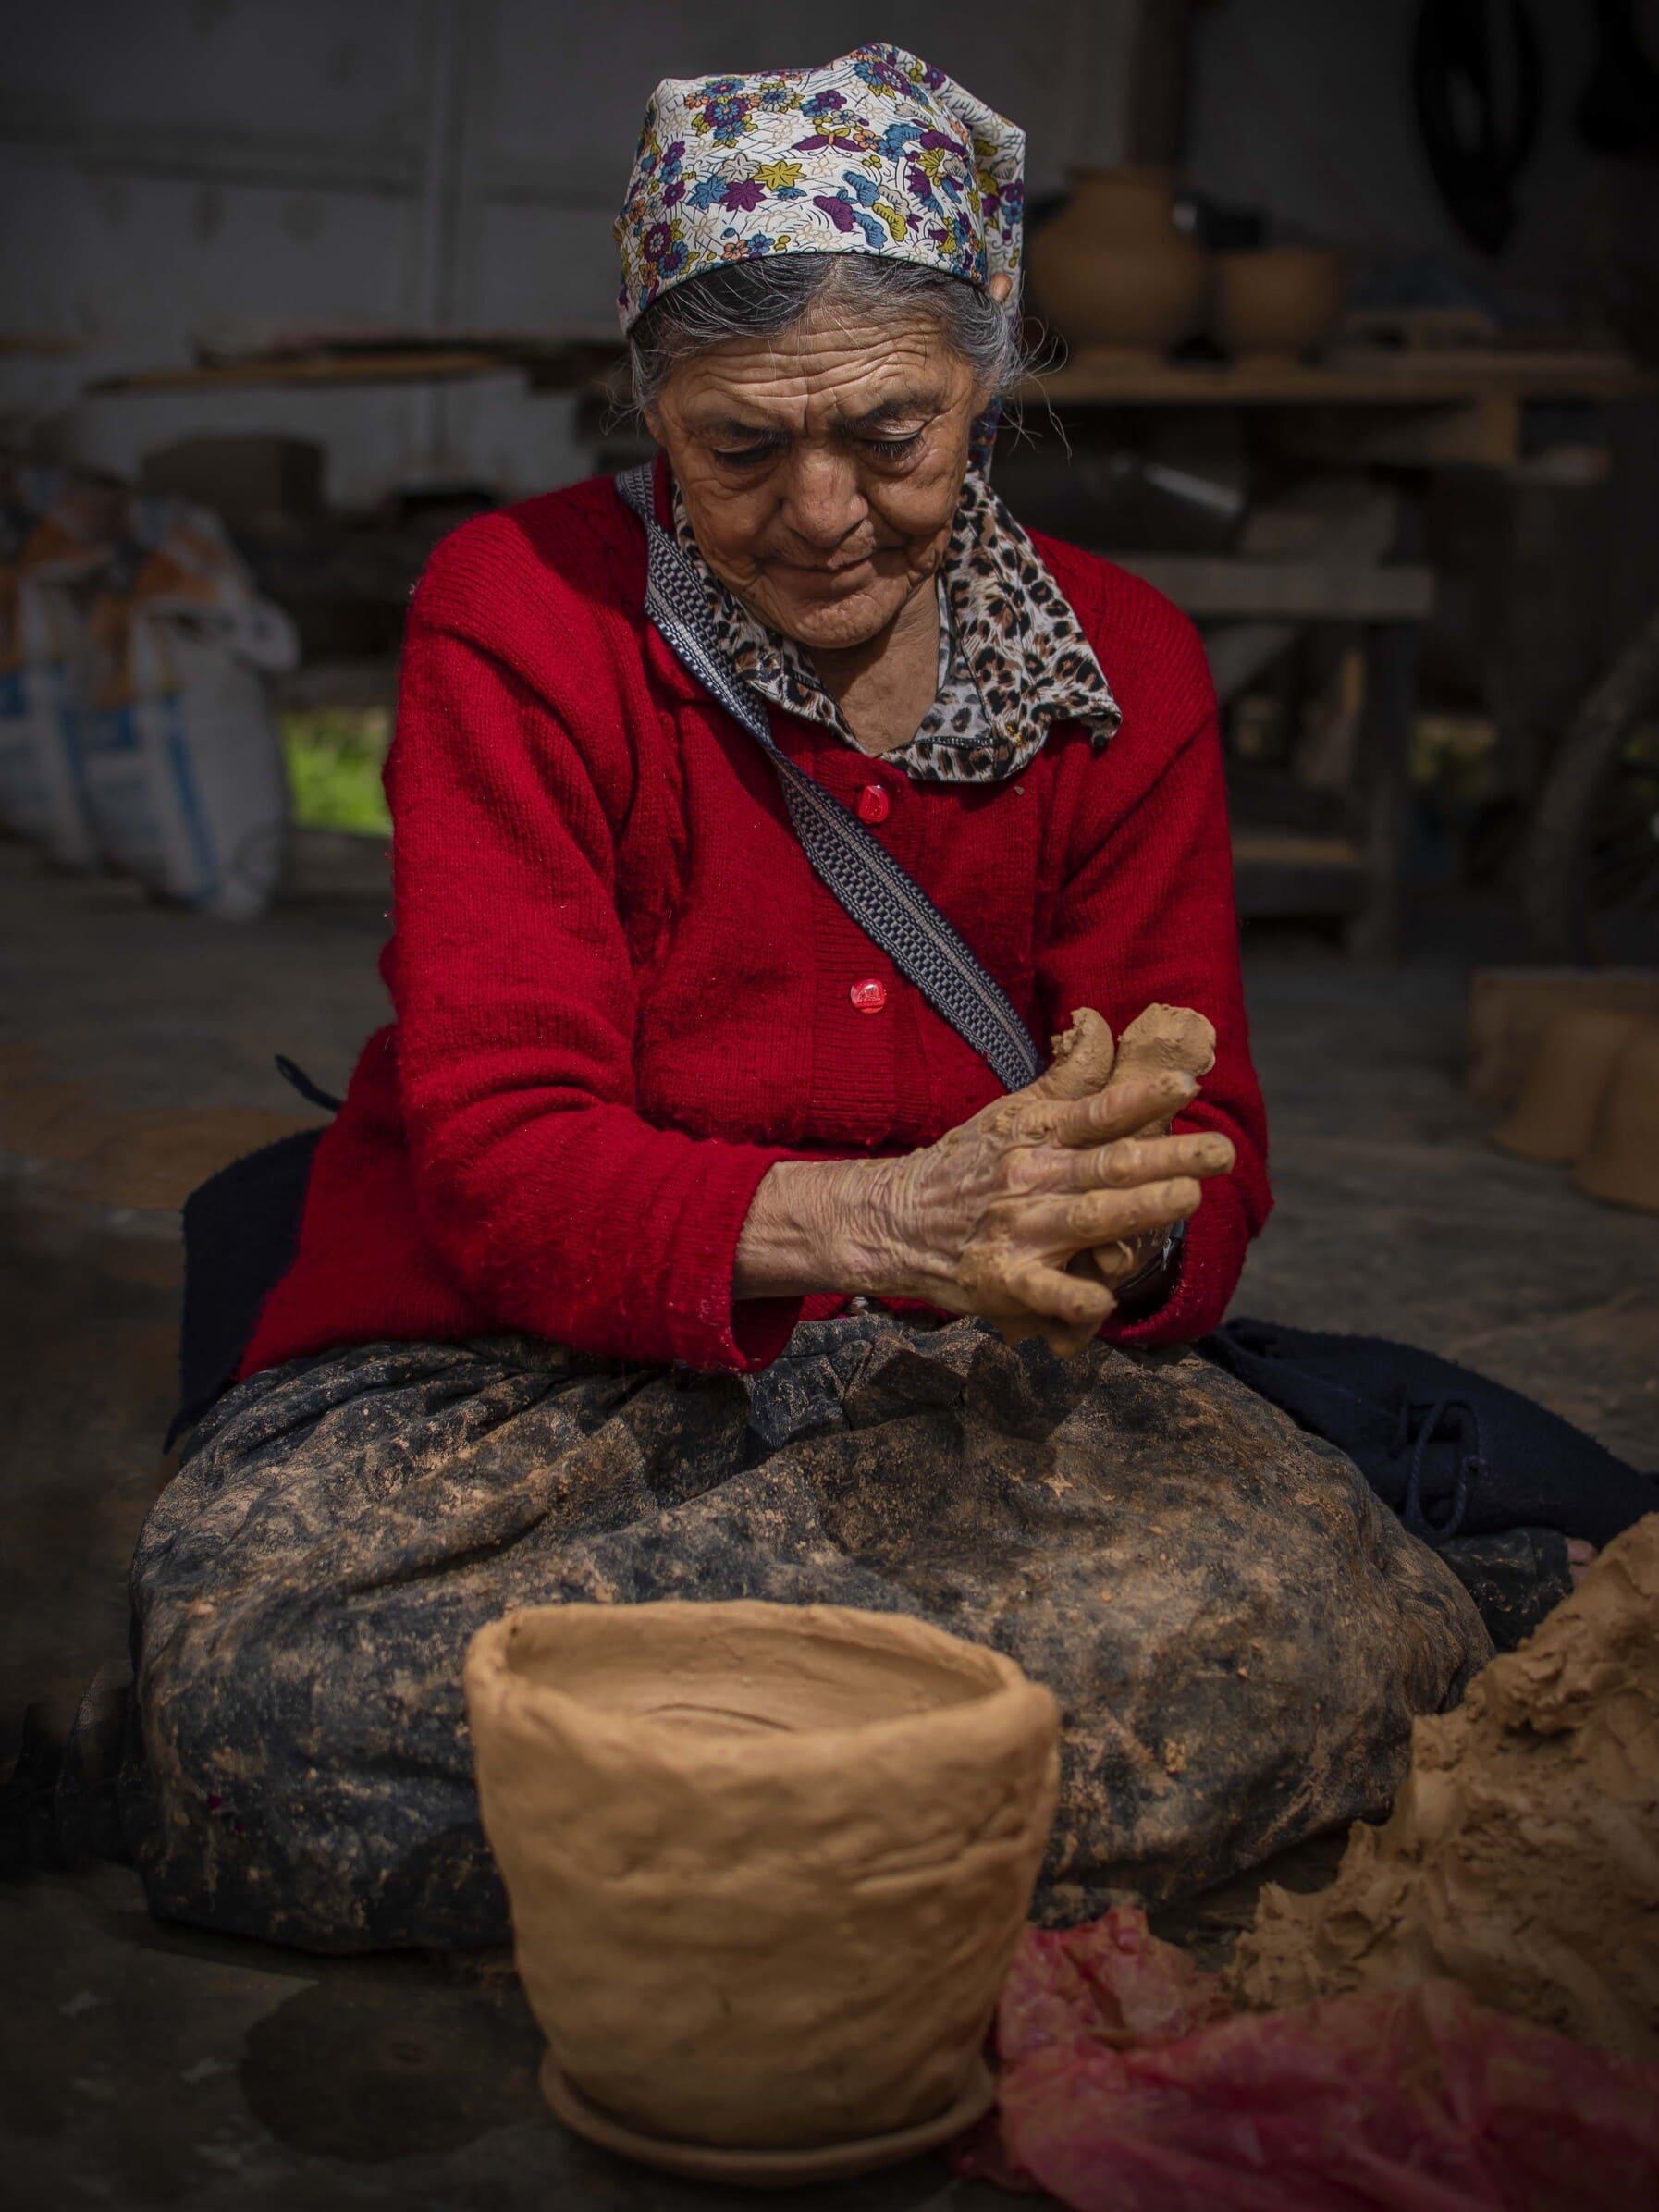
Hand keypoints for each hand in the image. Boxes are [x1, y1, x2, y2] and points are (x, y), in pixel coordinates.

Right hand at [852, 1028, 1233, 1346]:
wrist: (894, 1218)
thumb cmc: (965, 1163)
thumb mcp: (1011, 1111)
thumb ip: (1066, 1077)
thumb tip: (1101, 1022)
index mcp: (1036, 1134)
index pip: (1095, 1112)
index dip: (1139, 1099)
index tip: (1185, 1089)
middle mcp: (1031, 1177)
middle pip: (1107, 1165)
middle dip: (1167, 1158)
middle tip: (1218, 1153)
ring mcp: (1018, 1230)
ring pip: (1087, 1219)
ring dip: (1138, 1210)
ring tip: (1187, 1198)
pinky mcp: (1002, 1280)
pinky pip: (1042, 1292)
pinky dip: (1073, 1300)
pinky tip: (1106, 1301)